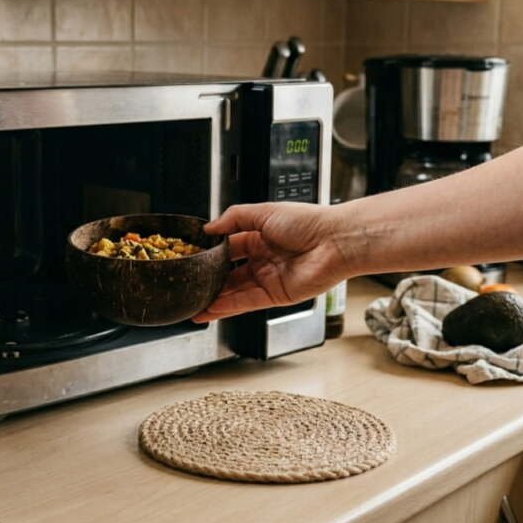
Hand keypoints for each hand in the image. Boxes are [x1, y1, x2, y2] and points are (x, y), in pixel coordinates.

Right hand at [193, 202, 346, 321]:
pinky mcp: (275, 296)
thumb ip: (232, 219)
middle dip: (209, 281)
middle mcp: (263, 259)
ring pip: (234, 292)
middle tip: (188, 284)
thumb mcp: (263, 211)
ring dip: (213, 299)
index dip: (210, 254)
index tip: (192, 258)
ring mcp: (268, 279)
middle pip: (229, 273)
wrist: (334, 242)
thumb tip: (208, 227)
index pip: (227, 248)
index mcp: (259, 237)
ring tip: (192, 303)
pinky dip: (226, 308)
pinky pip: (245, 304)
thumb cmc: (308, 222)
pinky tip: (209, 311)